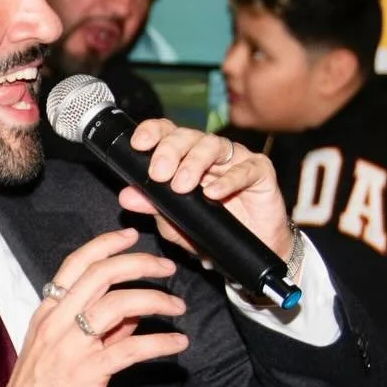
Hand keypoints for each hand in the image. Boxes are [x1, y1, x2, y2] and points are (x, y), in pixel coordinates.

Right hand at [0, 228, 188, 386]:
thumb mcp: (57, 349)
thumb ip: (95, 328)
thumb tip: (132, 313)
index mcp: (47, 312)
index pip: (76, 264)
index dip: (106, 245)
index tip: (130, 237)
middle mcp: (57, 322)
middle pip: (102, 275)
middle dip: (141, 264)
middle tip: (167, 268)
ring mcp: (72, 346)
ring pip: (119, 305)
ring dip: (156, 301)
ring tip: (177, 307)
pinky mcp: (88, 372)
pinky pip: (131, 349)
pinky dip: (160, 342)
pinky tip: (177, 343)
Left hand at [117, 121, 293, 262]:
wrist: (242, 254)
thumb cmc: (207, 231)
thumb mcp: (172, 223)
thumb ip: (151, 207)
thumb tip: (126, 196)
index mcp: (184, 157)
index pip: (166, 133)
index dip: (152, 132)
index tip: (139, 144)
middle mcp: (208, 153)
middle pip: (188, 136)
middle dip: (170, 150)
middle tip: (159, 173)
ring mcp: (235, 159)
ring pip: (213, 145)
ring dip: (194, 163)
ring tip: (181, 186)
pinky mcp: (260, 171)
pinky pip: (245, 168)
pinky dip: (228, 180)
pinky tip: (213, 193)